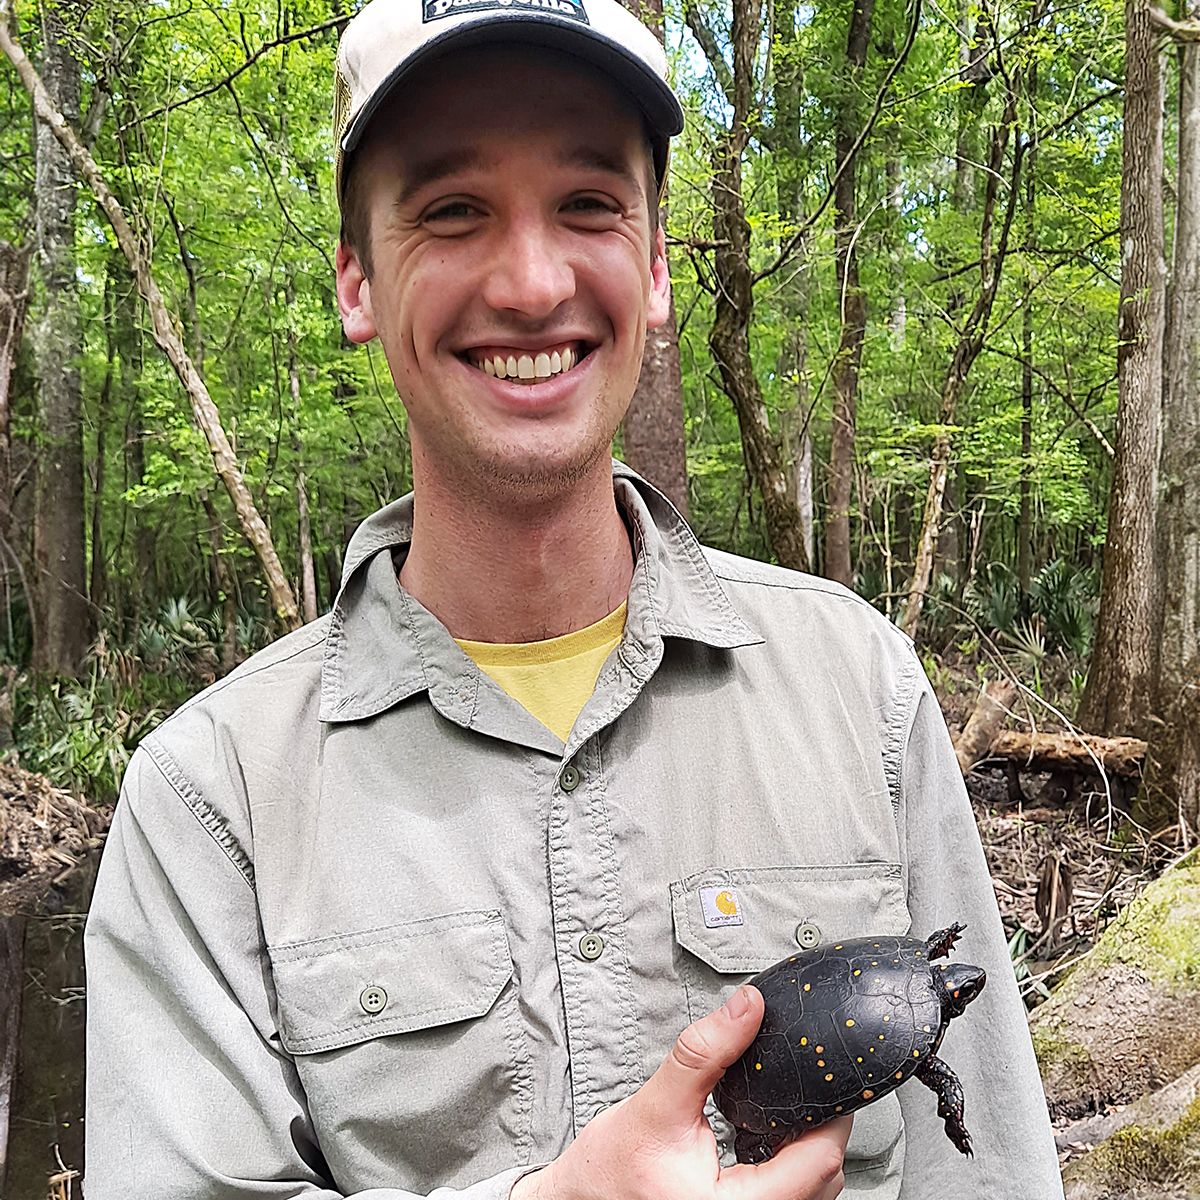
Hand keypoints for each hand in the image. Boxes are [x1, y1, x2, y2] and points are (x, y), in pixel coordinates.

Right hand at [511, 985, 850, 1199]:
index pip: (819, 1164)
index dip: (831, 1114)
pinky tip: (765, 1140)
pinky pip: (791, 1196)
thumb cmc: (611, 1169)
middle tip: (803, 1086)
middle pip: (825, 1180)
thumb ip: (705, 1054)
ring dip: (807, 1149)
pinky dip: (790, 1165)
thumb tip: (748, 1007)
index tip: (824, 1078)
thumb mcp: (656, 1104)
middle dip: (820, 1128)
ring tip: (780, 1112)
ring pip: (813, 1192)